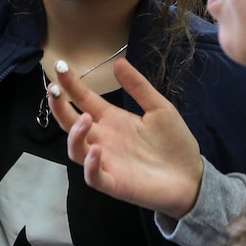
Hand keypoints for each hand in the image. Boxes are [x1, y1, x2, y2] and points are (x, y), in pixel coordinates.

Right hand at [46, 58, 203, 218]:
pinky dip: (90, 164)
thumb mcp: (159, 108)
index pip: (84, 100)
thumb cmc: (175, 143)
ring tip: (84, 119)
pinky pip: (93, 175)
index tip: (60, 67)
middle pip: (71, 123)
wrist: (192, 177)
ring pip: (76, 149)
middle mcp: (103, 139)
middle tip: (53, 90)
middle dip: (59, 107)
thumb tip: (118, 62)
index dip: (70, 84)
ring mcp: (106, 161)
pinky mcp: (113, 183)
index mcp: (112, 119)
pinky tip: (96, 150)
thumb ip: (139, 87)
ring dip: (74, 134)